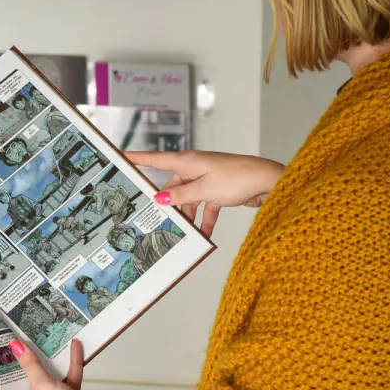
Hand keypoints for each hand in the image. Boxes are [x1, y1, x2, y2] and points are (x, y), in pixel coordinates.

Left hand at [9, 338, 100, 389]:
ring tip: (46, 338)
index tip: (2, 352)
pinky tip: (74, 345)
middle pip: (30, 379)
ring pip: (50, 376)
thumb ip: (30, 365)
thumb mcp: (41, 385)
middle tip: (22, 339)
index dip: (5, 370)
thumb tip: (14, 345)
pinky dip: (71, 363)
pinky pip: (68, 377)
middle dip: (29, 360)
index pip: (10, 386)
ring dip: (51, 360)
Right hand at [125, 150, 284, 236]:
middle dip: (168, 204)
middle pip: (172, 187)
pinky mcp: (217, 190)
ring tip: (183, 231)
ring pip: (188, 198)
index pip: (155, 159)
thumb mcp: (204, 190)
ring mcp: (206, 179)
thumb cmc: (238, 177)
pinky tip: (203, 233)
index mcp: (187, 162)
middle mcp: (194, 168)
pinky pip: (204, 206)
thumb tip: (159, 199)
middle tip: (160, 220)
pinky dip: (204, 218)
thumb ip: (180, 197)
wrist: (268, 181)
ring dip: (187, 214)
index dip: (137, 158)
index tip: (121, 157)